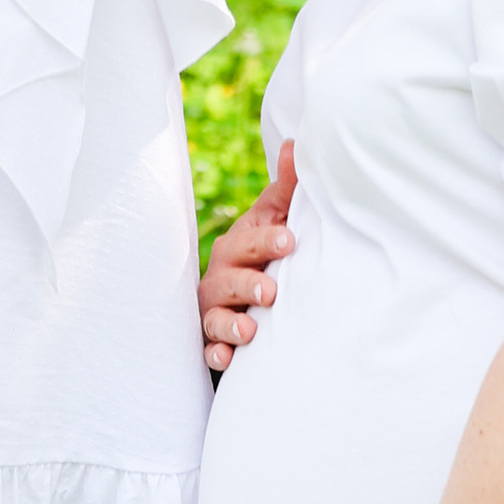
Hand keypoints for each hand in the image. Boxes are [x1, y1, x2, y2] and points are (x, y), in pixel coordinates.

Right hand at [201, 141, 295, 374]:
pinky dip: (217, 353)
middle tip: (271, 293)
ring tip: (249, 330)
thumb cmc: (265, 253)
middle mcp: (222, 274)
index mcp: (239, 244)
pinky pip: (209, 349)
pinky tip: (227, 359)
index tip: (289, 241)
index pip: (250, 239)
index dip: (267, 240)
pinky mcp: (213, 339)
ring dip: (231, 323)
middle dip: (248, 283)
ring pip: (217, 315)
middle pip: (229, 277)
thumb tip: (294, 144)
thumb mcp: (275, 221)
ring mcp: (215, 308)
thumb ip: (287, 190)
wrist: (247, 296)